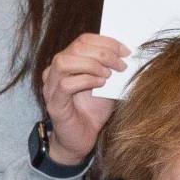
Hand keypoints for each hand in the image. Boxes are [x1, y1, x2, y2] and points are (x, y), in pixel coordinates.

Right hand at [38, 33, 127, 163]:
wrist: (81, 139)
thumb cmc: (93, 111)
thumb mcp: (107, 85)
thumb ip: (112, 69)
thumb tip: (128, 56)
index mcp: (69, 61)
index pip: (83, 40)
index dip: (106, 42)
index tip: (126, 51)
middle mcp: (55, 70)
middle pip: (76, 47)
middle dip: (103, 53)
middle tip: (121, 64)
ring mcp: (51, 86)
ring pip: (65, 62)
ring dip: (92, 65)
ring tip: (108, 75)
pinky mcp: (54, 103)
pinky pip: (65, 85)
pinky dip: (86, 81)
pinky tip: (100, 85)